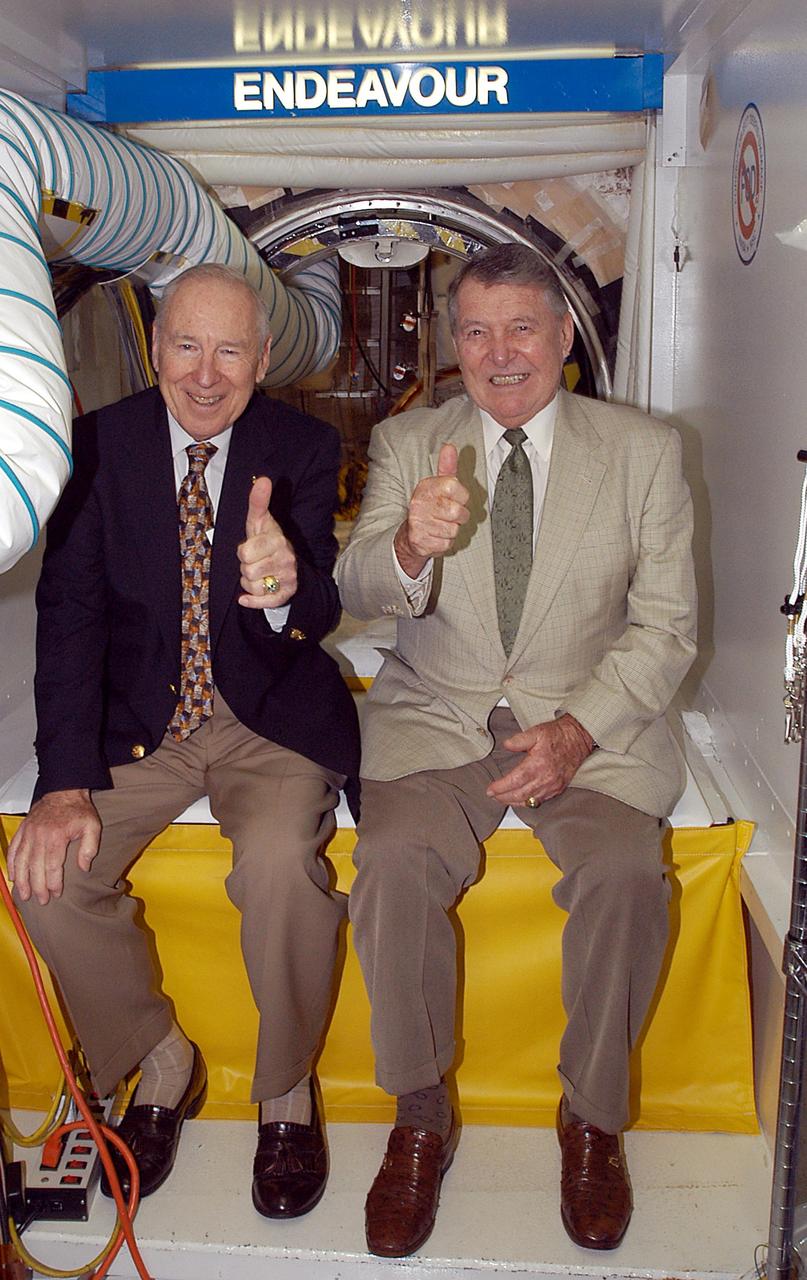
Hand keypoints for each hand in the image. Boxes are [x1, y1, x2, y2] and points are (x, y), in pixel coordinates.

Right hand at [6, 789, 100, 904]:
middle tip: (42, 900)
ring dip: (22, 880)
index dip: (53, 883)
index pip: (52, 866)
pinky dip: (12, 865)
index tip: (56, 894)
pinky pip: (14, 850)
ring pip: (21, 861)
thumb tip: (84, 868)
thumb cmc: (78, 810)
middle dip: (37, 887)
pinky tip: (13, 877)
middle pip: (35, 867)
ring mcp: (28, 833)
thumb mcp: (92, 826)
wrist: (64, 791)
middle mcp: (39, 836)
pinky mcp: (23, 830)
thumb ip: (89, 848)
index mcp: (56, 836)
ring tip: (24, 895)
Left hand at [238, 476, 297, 608]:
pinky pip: (260, 602)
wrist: (288, 567)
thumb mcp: (260, 522)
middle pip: (246, 570)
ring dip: (249, 582)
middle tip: (255, 562)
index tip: (251, 547)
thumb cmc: (267, 541)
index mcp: (278, 540)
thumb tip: (263, 478)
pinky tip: (248, 596)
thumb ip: (258, 502)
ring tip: (259, 574)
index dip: (243, 552)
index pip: (245, 553)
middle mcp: (286, 559)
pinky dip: (251, 600)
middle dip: (245, 567)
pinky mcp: (285, 595)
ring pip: (251, 586)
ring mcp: (287, 578)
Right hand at [393, 443, 469, 578]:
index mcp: (426, 487)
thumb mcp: (438, 485)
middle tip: (450, 515)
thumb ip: (447, 467)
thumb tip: (450, 446)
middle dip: (459, 516)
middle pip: (457, 511)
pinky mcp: (421, 541)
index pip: (454, 486)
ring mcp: (419, 523)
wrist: (411, 533)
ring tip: (441, 525)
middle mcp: (419, 503)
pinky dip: (446, 542)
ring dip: (452, 529)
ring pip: (454, 529)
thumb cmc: (431, 506)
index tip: (455, 498)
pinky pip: (447, 543)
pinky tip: (436, 535)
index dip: (461, 496)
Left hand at [486, 715, 595, 808]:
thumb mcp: (536, 732)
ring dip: (514, 802)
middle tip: (493, 796)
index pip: (515, 781)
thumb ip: (519, 739)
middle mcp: (546, 778)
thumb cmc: (558, 735)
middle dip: (504, 797)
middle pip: (520, 795)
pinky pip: (540, 801)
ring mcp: (553, 785)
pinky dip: (528, 803)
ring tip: (503, 799)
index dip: (501, 787)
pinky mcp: (558, 788)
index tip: (490, 789)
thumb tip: (506, 745)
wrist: (578, 739)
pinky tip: (520, 800)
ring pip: (529, 801)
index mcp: (538, 764)